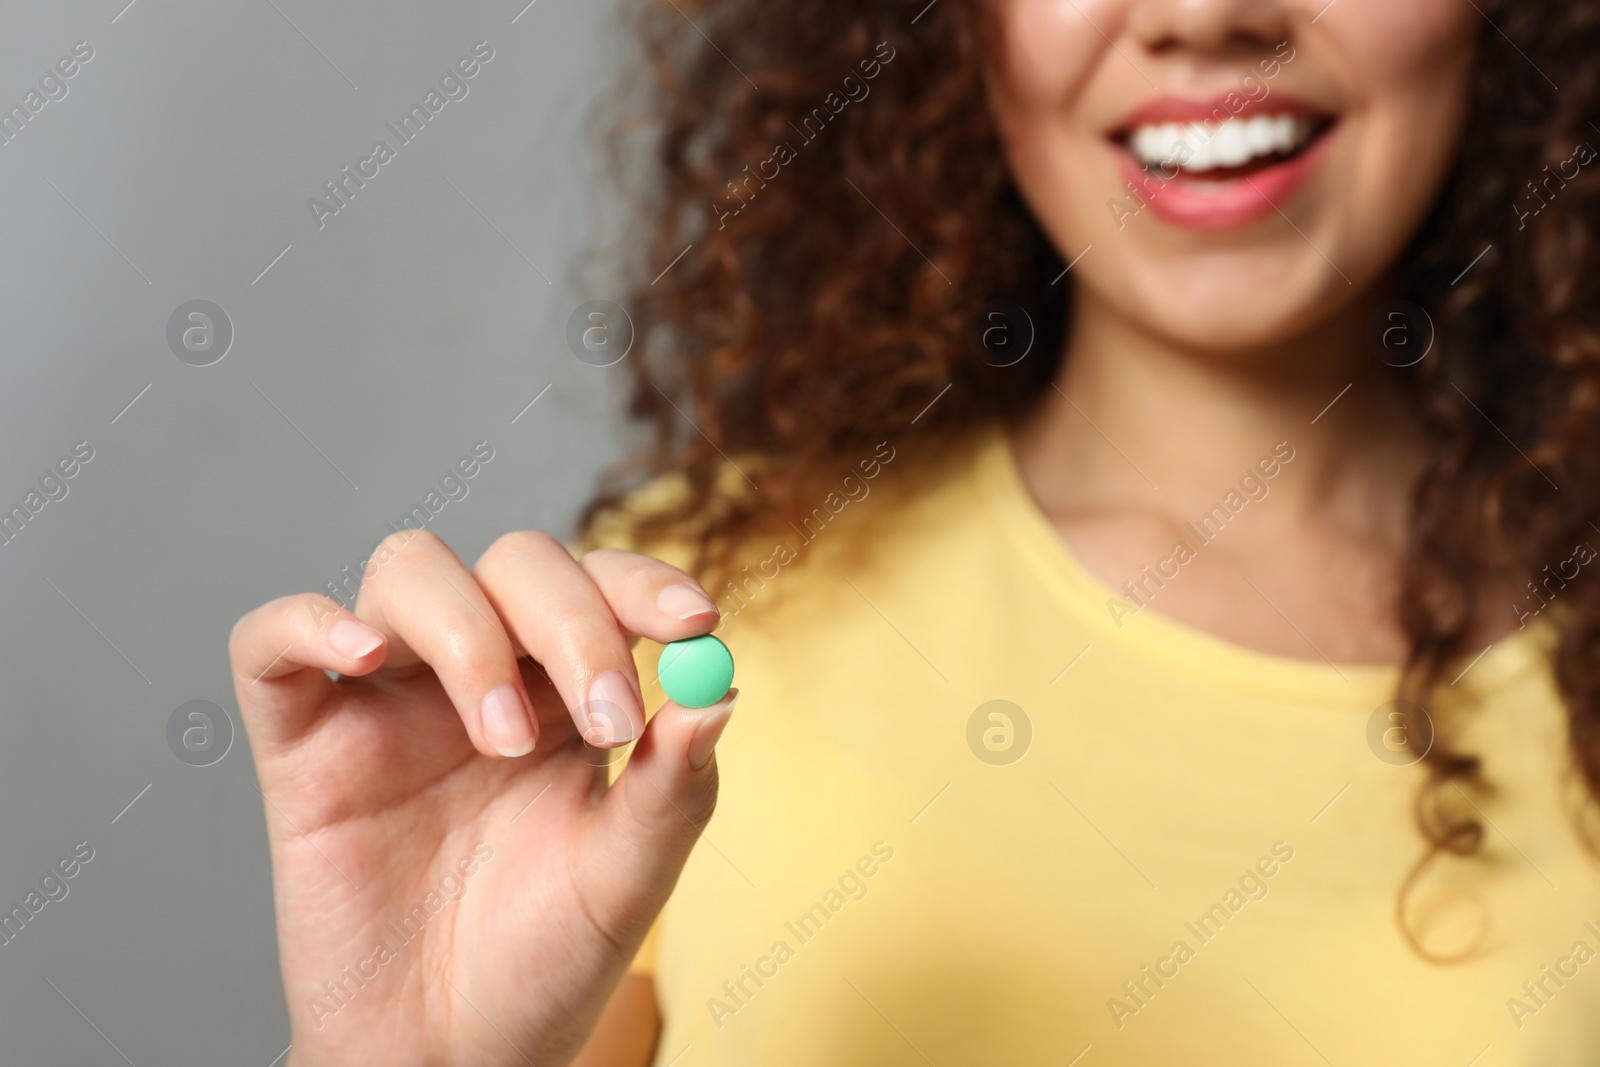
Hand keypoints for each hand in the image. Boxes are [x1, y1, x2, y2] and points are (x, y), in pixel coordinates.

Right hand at [228, 530, 734, 1066]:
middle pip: (516, 564)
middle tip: (607, 721)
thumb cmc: (545, 959)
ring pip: (408, 570)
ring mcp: (386, 698)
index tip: (694, 622)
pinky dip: (310, 622)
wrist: (450, 1053)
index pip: (601, 584)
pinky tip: (362, 658)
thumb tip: (722, 690)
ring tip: (502, 743)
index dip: (644, 583)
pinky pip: (271, 642)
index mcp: (565, 690)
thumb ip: (675, 784)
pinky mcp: (302, 743)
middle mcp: (480, 674)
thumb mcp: (628, 874)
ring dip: (469, 632)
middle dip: (571, 623)